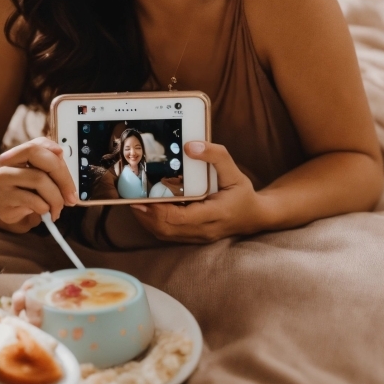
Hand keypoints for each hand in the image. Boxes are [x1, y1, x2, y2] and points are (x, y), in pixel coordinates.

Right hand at [0, 137, 77, 226]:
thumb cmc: (31, 192)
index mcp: (18, 154)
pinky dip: (45, 208)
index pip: (37, 144)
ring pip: (39, 179)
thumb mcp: (43, 176)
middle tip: (72, 196)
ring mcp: (2, 182)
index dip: (54, 151)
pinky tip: (44, 212)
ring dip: (56, 198)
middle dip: (61, 175)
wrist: (13, 213)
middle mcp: (6, 164)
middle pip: (36, 157)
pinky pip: (34, 201)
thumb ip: (51, 163)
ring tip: (58, 208)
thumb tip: (60, 153)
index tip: (65, 162)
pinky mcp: (3, 200)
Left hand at [131, 141, 265, 242]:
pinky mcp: (191, 237)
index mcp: (215, 214)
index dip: (157, 209)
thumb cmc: (242, 193)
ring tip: (133, 200)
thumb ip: (214, 155)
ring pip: (164, 233)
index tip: (142, 196)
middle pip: (166, 228)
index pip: (180, 218)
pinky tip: (147, 207)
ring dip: (147, 219)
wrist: (254, 216)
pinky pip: (168, 233)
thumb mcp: (233, 170)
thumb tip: (190, 146)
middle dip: (145, 214)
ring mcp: (197, 236)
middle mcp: (204, 230)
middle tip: (130, 196)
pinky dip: (154, 222)